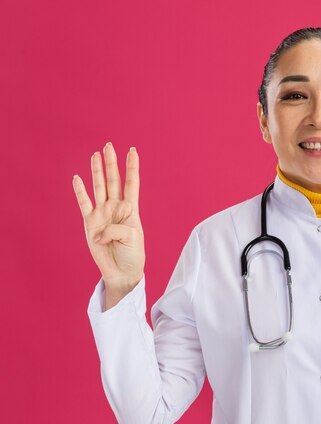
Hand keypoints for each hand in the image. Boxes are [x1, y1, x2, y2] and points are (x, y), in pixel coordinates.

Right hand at [72, 142, 145, 292]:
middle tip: (108, 145)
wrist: (122, 271)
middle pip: (113, 180)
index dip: (132, 167)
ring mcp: (102, 214)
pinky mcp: (90, 223)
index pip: (131, 183)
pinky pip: (84, 204)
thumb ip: (116, 227)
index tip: (133, 150)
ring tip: (96, 155)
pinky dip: (80, 191)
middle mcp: (115, 208)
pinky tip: (77, 178)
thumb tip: (98, 229)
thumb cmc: (132, 253)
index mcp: (130, 209)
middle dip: (111, 163)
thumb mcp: (132, 236)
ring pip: (98, 187)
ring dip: (97, 171)